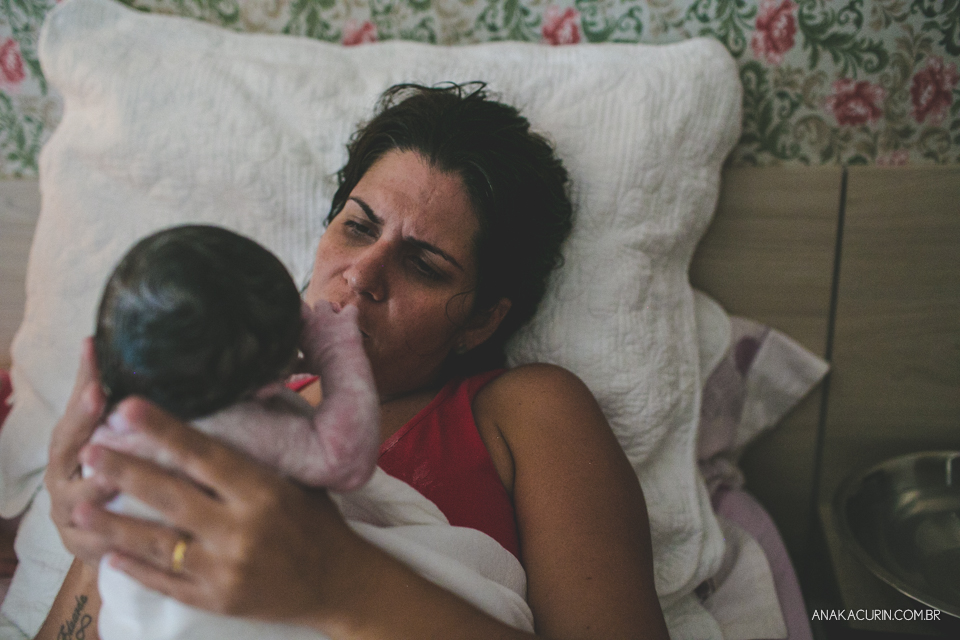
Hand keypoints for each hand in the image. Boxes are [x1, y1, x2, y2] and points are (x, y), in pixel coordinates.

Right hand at [44, 338, 117, 565]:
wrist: (90, 526)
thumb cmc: (94, 465)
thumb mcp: (91, 428)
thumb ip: (91, 389)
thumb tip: (91, 340)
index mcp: (64, 451)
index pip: (69, 425)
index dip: (81, 408)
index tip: (98, 387)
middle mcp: (60, 483)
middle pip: (68, 463)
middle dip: (87, 443)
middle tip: (105, 428)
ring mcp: (70, 518)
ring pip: (81, 506)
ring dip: (97, 494)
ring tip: (116, 480)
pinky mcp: (85, 550)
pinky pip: (98, 546)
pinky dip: (113, 541)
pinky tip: (129, 535)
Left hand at [78, 398, 367, 624]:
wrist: (339, 583)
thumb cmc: (318, 522)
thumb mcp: (298, 480)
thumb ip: (260, 454)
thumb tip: (231, 405)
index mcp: (263, 493)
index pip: (205, 455)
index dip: (164, 429)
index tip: (128, 406)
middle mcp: (241, 530)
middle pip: (170, 496)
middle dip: (124, 471)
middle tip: (90, 449)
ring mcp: (224, 569)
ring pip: (157, 543)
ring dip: (114, 524)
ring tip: (79, 506)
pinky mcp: (215, 600)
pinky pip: (165, 581)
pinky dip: (135, 569)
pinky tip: (109, 555)